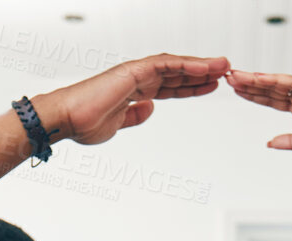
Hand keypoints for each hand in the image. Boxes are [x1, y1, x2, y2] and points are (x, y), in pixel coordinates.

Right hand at [39, 54, 227, 146]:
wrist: (66, 120)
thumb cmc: (83, 123)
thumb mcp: (118, 125)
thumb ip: (134, 116)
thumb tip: (150, 110)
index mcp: (135, 91)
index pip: (170, 86)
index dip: (191, 86)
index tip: (210, 87)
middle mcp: (137, 78)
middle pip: (176, 73)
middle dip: (201, 72)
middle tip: (225, 71)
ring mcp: (135, 72)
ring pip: (174, 65)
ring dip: (199, 65)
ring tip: (222, 65)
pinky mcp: (132, 71)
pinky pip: (164, 65)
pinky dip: (185, 65)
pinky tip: (203, 68)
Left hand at [226, 69, 291, 156]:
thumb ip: (290, 142)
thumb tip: (269, 143)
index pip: (272, 100)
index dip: (254, 96)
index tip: (237, 92)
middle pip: (270, 89)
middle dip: (249, 84)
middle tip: (229, 79)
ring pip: (276, 83)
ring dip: (255, 79)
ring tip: (236, 76)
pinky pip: (290, 82)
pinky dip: (273, 79)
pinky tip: (258, 77)